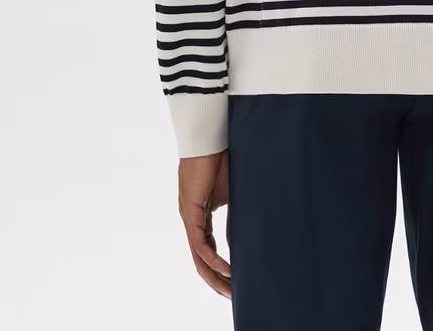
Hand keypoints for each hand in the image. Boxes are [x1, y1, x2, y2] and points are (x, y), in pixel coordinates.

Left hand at [177, 150, 231, 297]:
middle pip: (200, 258)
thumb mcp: (230, 192)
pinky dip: (213, 258)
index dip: (219, 266)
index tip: (235, 279)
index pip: (207, 248)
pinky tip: (227, 269)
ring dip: (214, 275)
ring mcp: (189, 216)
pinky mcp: (190, 211)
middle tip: (232, 295)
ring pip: (198, 256)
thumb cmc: (221, 158)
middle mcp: (191, 219)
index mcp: (199, 215)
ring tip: (230, 289)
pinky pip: (200, 243)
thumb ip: (233, 213)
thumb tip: (244, 234)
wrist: (210, 138)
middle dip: (216, 279)